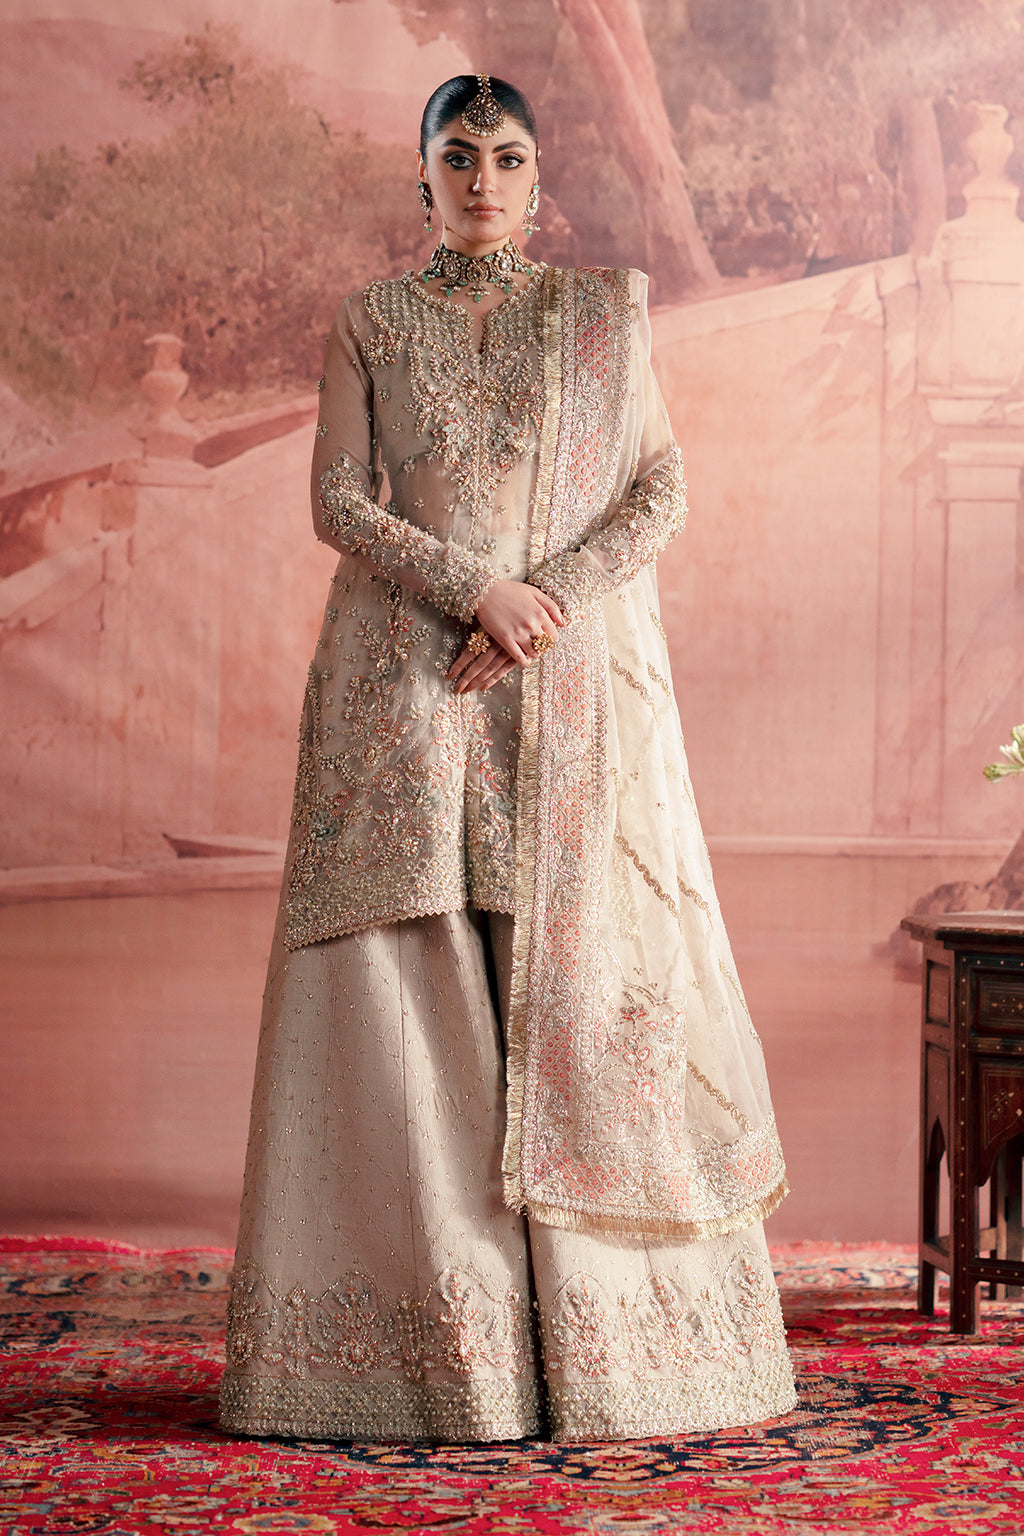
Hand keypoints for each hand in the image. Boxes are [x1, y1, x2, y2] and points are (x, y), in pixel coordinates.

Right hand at [447, 580, 564, 693]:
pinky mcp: (505, 640)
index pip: (554, 635)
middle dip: (542, 646)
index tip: (544, 637)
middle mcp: (532, 624)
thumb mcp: (534, 592)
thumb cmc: (510, 590)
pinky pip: (520, 658)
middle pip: (545, 646)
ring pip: (534, 654)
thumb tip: (563, 623)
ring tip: (530, 650)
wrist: (485, 592)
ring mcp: (518, 633)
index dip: (550, 638)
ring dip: (534, 654)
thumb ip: (551, 606)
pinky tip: (523, 658)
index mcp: (540, 613)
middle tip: (536, 644)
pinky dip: (524, 661)